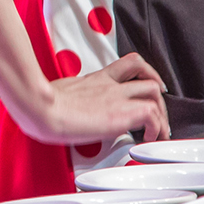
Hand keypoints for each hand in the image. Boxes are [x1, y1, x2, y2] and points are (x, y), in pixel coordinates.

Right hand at [27, 53, 169, 145]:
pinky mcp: (120, 116)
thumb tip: (67, 106)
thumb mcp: (60, 92)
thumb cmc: (42, 103)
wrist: (41, 107)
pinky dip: (156, 128)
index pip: (129, 65)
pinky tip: (149, 138)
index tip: (148, 88)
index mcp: (96, 78)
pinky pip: (152, 116)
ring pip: (155, 93)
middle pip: (148, 77)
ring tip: (158, 131)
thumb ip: (72, 96)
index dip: (146, 74)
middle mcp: (110, 85)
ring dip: (161, 114)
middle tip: (158, 114)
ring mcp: (116, 98)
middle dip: (158, 97)